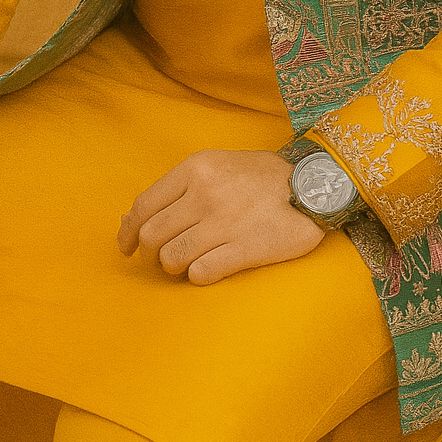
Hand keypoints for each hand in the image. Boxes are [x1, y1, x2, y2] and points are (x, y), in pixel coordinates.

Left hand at [118, 148, 323, 285]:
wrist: (315, 184)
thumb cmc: (260, 177)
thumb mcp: (217, 166)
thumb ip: (178, 188)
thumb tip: (132, 219)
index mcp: (196, 168)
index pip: (143, 206)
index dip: (127, 232)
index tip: (127, 247)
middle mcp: (205, 193)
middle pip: (151, 236)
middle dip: (150, 254)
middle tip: (162, 259)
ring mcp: (224, 222)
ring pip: (171, 258)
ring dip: (173, 268)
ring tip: (187, 263)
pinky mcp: (244, 249)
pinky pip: (200, 273)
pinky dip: (197, 276)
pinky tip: (208, 269)